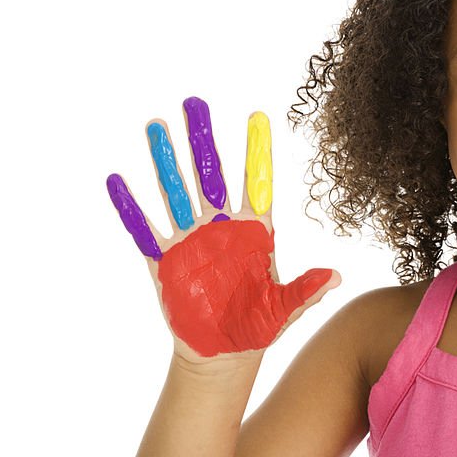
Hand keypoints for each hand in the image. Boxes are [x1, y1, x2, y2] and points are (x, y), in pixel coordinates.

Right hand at [106, 96, 340, 363]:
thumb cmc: (259, 327)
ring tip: (155, 125)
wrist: (224, 354)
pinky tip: (117, 179)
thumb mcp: (285, 308)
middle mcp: (222, 227)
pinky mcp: (164, 260)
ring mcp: (191, 240)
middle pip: (211, 174)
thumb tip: (338, 277)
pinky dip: (130, 206)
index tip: (257, 115)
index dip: (256, 150)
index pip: (257, 181)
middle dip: (202, 139)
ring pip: (176, 191)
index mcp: (256, 231)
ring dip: (165, 160)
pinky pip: (143, 228)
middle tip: (194, 102)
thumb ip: (307, 290)